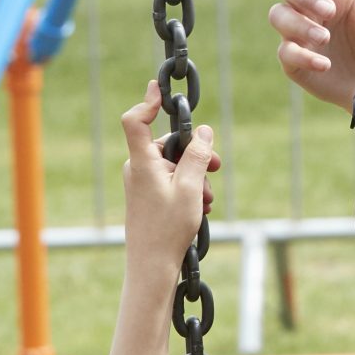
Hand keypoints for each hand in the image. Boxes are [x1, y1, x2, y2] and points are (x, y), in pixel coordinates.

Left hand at [120, 82, 219, 274]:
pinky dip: (189, 189)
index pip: (136, 122)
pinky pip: (172, 181)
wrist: (151, 265)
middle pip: (169, 144)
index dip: (147, 102)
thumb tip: (203, 131)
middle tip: (218, 169)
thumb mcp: (191, 188)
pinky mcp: (148, 196)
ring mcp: (142, 183)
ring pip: (175, 165)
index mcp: (142, 162)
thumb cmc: (168, 228)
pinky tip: (200, 207)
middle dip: (196, 155)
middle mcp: (138, 169)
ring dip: (197, 177)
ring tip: (207, 201)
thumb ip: (198, 156)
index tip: (159, 89)